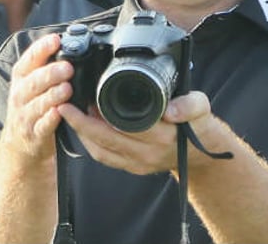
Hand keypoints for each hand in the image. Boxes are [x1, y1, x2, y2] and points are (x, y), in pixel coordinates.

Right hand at [0, 34, 73, 162]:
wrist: (19, 144)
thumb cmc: (31, 107)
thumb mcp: (32, 84)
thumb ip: (45, 66)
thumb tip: (67, 43)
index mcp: (21, 78)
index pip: (29, 59)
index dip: (41, 48)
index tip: (55, 39)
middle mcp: (20, 95)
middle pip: (33, 81)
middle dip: (50, 73)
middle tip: (67, 67)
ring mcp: (25, 115)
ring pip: (37, 103)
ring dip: (52, 95)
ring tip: (67, 88)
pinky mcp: (33, 134)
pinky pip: (42, 126)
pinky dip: (50, 119)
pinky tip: (59, 113)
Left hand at [58, 90, 220, 174]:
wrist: (204, 155)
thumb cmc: (199, 127)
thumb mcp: (202, 108)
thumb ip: (191, 105)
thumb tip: (171, 108)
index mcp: (162, 136)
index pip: (124, 126)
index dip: (99, 115)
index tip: (82, 99)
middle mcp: (148, 152)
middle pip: (105, 140)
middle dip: (80, 124)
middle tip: (63, 105)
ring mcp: (139, 163)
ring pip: (101, 151)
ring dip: (82, 134)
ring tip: (68, 115)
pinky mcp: (134, 167)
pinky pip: (106, 158)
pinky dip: (91, 144)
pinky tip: (82, 129)